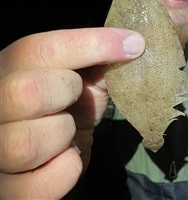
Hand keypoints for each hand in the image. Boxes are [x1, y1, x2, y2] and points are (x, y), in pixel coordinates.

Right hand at [0, 28, 143, 198]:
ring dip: (65, 134)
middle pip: (26, 92)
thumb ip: (96, 61)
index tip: (134, 44)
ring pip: (26, 144)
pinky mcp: (11, 190)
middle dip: (69, 91)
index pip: (38, 50)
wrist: (54, 153)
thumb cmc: (67, 107)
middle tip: (78, 94)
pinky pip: (41, 184)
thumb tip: (131, 44)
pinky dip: (67, 170)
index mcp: (7, 71)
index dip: (91, 44)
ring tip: (68, 130)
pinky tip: (68, 156)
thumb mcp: (80, 79)